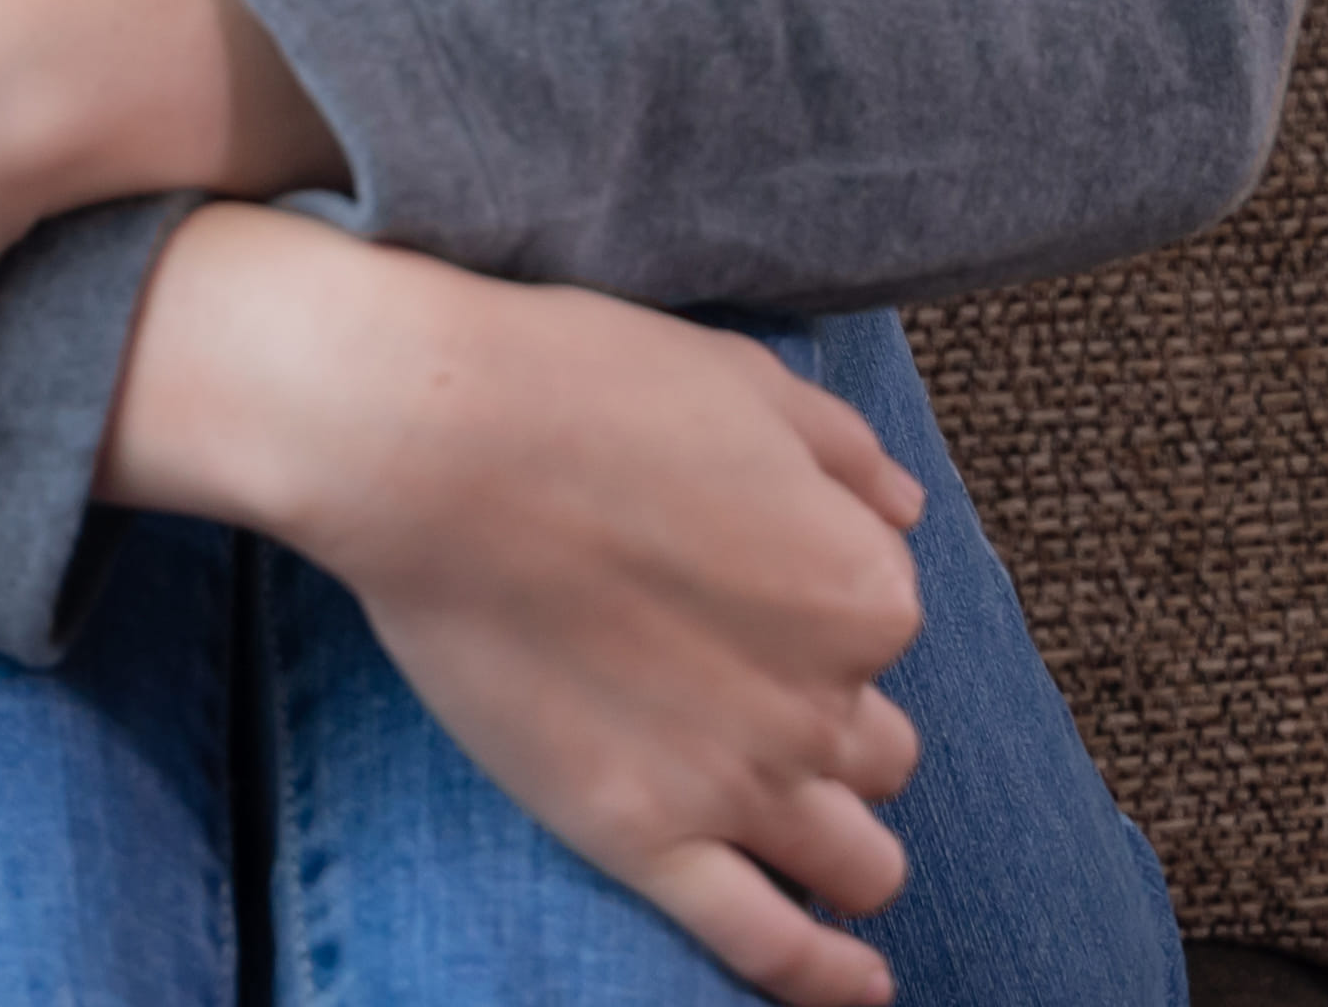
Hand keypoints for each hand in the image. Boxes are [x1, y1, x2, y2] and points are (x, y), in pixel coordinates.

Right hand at [110, 206, 927, 1006]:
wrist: (425, 439)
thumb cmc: (577, 384)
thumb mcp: (743, 379)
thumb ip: (845, 454)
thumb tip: (902, 509)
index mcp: (865, 585)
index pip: (883, 621)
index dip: (815, 601)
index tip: (738, 574)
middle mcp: (827, 699)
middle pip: (880, 752)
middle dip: (832, 727)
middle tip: (739, 685)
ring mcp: (741, 782)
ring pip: (857, 862)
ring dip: (841, 849)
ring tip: (797, 832)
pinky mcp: (646, 839)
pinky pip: (770, 945)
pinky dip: (827, 979)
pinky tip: (856, 985)